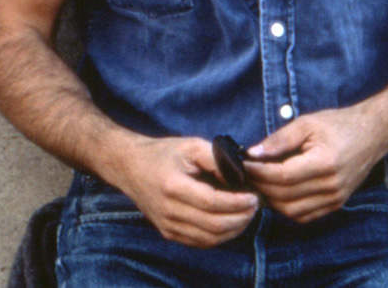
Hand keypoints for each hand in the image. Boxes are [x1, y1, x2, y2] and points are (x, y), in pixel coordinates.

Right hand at [116, 135, 259, 247]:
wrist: (131, 166)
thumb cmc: (163, 153)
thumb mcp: (190, 145)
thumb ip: (216, 158)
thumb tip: (239, 176)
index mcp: (174, 186)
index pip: (212, 202)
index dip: (237, 203)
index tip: (254, 196)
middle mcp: (169, 210)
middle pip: (213, 225)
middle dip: (241, 218)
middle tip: (256, 206)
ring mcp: (167, 225)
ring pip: (208, 238)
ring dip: (233, 230)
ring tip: (247, 215)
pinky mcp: (168, 233)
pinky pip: (199, 242)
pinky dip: (219, 237)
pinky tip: (231, 224)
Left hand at [243, 105, 386, 222]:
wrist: (371, 134)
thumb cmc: (338, 124)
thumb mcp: (307, 123)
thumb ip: (279, 139)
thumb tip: (253, 152)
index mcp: (324, 163)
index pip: (283, 176)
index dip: (260, 173)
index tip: (244, 164)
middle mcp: (331, 186)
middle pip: (285, 197)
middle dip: (261, 187)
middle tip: (246, 174)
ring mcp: (335, 199)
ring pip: (292, 211)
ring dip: (271, 200)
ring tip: (259, 183)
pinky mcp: (336, 204)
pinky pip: (304, 215)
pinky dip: (286, 208)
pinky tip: (276, 193)